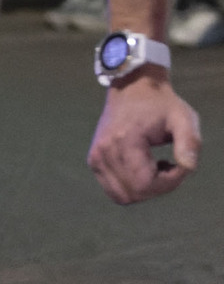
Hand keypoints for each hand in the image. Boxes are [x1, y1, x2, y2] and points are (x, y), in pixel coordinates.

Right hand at [88, 70, 199, 204]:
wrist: (132, 87)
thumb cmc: (161, 103)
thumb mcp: (183, 117)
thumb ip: (190, 142)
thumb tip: (188, 167)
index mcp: (124, 141)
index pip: (144, 184)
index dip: (168, 183)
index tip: (180, 165)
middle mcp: (104, 152)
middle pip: (133, 194)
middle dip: (158, 187)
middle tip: (170, 166)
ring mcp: (95, 158)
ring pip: (121, 196)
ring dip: (144, 190)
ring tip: (156, 167)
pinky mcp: (93, 161)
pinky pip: (114, 189)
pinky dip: (131, 187)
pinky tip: (144, 168)